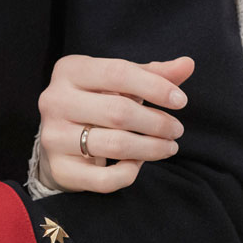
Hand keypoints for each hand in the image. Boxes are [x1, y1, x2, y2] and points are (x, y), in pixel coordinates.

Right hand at [36, 54, 193, 192]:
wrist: (57, 138)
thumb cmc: (96, 101)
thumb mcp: (119, 81)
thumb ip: (153, 73)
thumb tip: (188, 64)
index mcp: (70, 70)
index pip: (118, 73)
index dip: (155, 86)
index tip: (181, 101)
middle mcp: (55, 100)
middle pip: (118, 112)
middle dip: (157, 123)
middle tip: (177, 130)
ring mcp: (53, 136)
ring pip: (114, 146)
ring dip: (150, 148)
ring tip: (168, 146)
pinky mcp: (60, 169)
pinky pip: (105, 178)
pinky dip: (129, 173)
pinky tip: (139, 163)